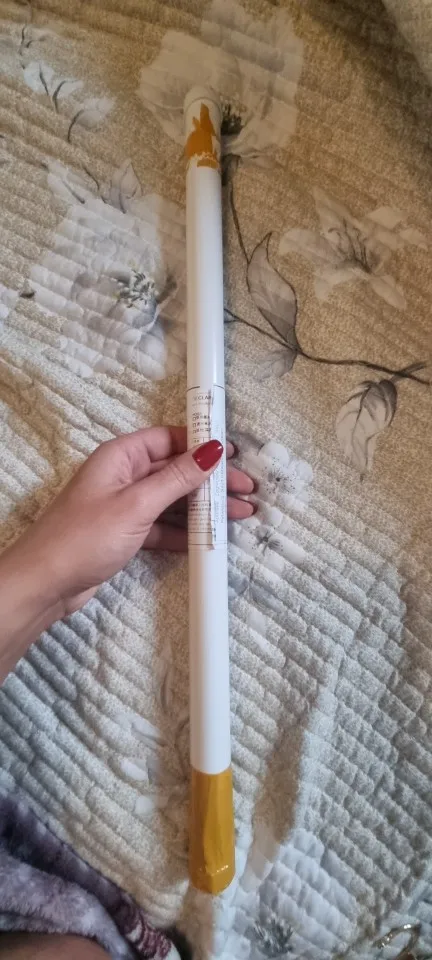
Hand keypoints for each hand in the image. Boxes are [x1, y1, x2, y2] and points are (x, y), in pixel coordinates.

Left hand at [4, 426, 254, 616]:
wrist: (46, 583)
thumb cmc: (82, 537)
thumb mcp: (137, 504)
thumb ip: (177, 478)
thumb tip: (211, 451)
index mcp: (120, 457)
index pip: (169, 439)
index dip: (202, 444)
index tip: (232, 454)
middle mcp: (122, 477)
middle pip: (175, 471)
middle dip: (211, 481)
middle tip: (245, 491)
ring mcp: (123, 506)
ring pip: (172, 501)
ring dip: (203, 508)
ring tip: (239, 515)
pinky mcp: (125, 534)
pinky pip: (162, 526)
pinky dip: (184, 532)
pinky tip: (208, 539)